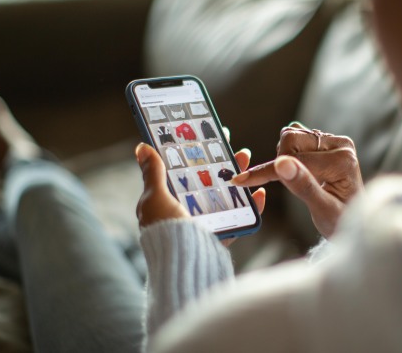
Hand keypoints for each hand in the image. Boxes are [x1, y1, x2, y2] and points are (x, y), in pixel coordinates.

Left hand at [135, 138, 265, 246]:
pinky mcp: (222, 236)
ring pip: (226, 195)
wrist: (183, 265)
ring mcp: (206, 223)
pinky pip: (241, 218)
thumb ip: (153, 174)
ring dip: (239, 176)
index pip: (183, 171)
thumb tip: (142, 147)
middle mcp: (187, 212)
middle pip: (209, 181)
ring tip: (247, 159)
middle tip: (234, 147)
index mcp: (168, 201)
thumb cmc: (165, 230)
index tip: (209, 137)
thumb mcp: (155, 198)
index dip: (196, 153)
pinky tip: (259, 193)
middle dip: (222, 162)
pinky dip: (252, 207)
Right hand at [232, 122, 362, 237]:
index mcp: (343, 161)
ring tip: (296, 180)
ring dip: (284, 157)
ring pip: (290, 135)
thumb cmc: (339, 221)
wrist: (350, 220)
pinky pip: (295, 137)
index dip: (267, 172)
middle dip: (280, 162)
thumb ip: (303, 187)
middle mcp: (341, 145)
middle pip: (291, 139)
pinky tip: (296, 171)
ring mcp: (334, 141)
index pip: (295, 160)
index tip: (241, 180)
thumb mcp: (322, 210)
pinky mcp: (326, 141)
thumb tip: (281, 164)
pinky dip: (287, 154)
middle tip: (288, 184)